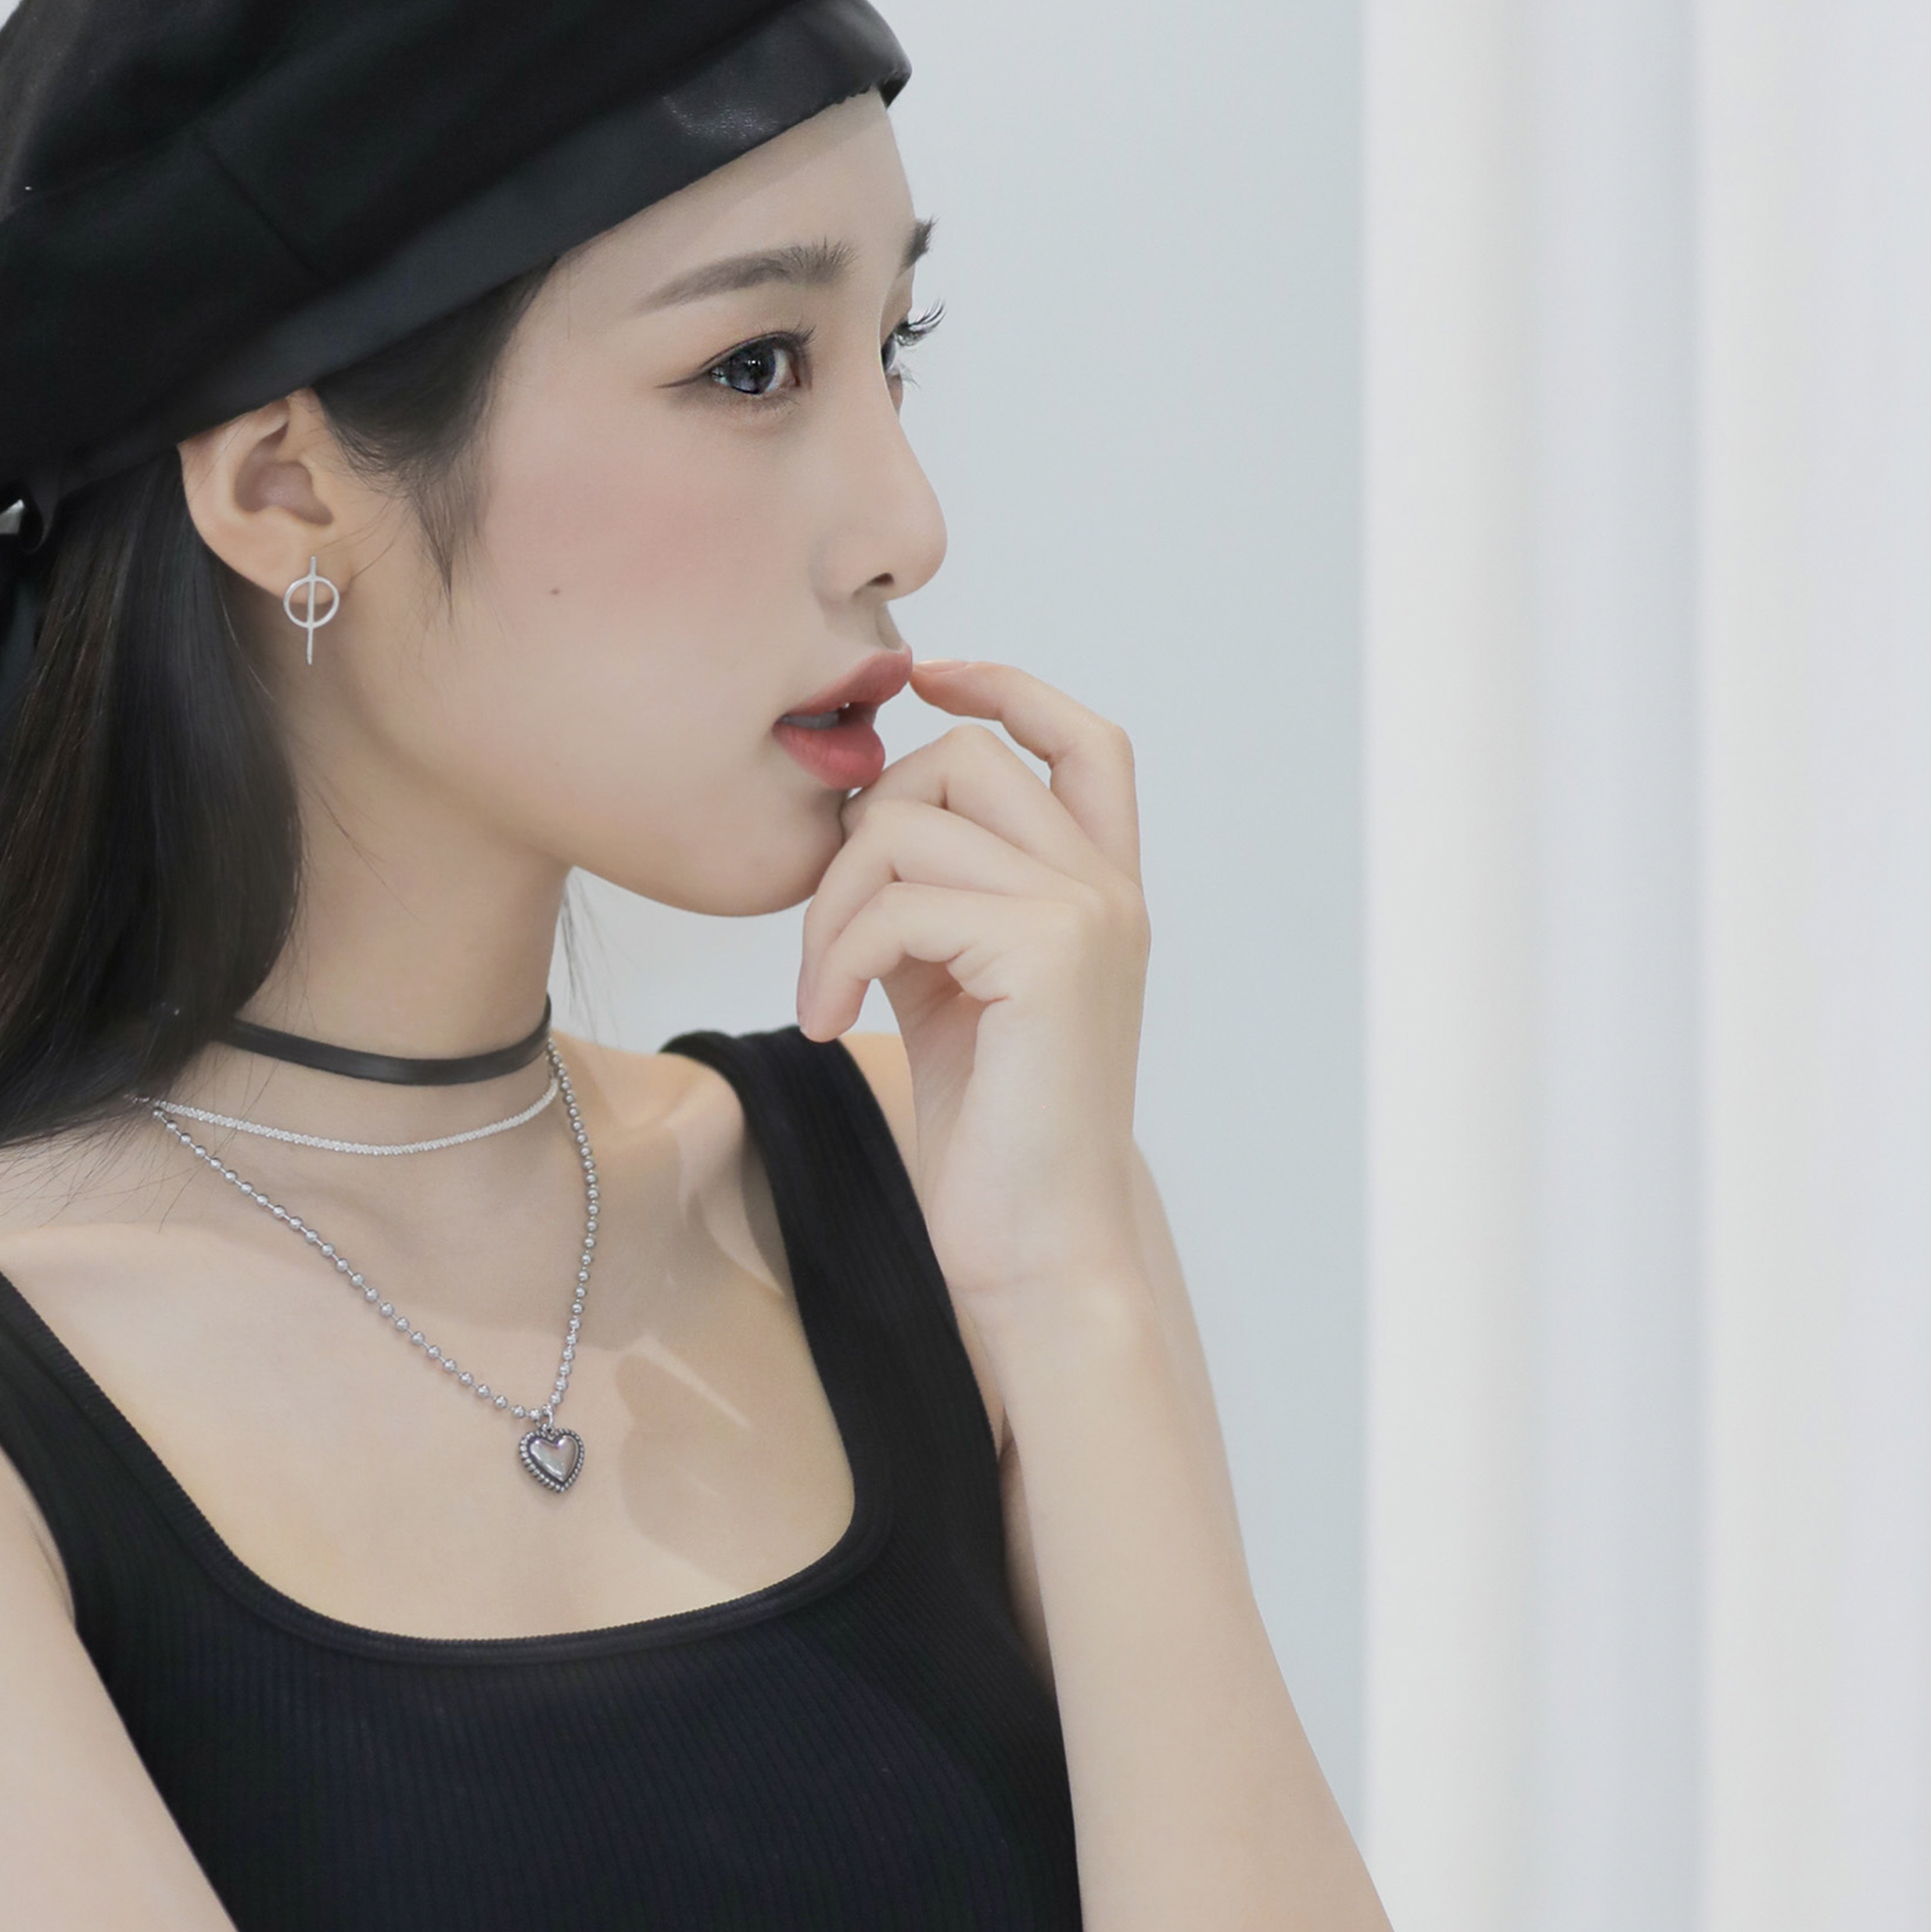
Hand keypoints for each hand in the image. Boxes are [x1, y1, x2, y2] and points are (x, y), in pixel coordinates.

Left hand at [794, 658, 1149, 1310]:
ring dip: (831, 907)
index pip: (1083, 737)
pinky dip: (836, 956)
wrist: (1038, 1250)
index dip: (1004, 688)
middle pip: (962, 761)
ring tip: (821, 994)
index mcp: (1102, 891)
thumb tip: (863, 818)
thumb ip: (935, 898)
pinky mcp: (1046, 951)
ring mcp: (1087, 913)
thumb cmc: (993, 1138)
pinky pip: (896, 899)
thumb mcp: (957, 990)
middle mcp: (1109, 889)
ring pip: (909, 824)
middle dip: (861, 832)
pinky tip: (831, 1024)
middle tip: (827, 939)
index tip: (928, 681)